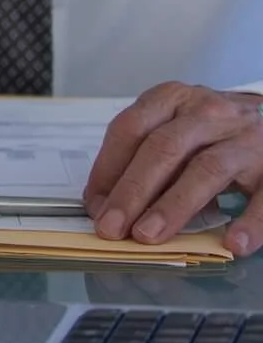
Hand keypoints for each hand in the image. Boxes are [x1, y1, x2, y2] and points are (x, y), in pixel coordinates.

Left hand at [84, 83, 262, 252]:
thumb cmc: (214, 131)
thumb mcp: (176, 128)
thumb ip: (144, 157)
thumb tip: (103, 203)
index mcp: (174, 98)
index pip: (130, 129)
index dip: (107, 168)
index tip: (94, 205)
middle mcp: (209, 112)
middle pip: (163, 149)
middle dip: (132, 191)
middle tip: (111, 227)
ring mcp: (246, 137)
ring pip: (206, 169)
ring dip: (173, 206)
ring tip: (149, 235)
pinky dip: (249, 222)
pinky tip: (232, 243)